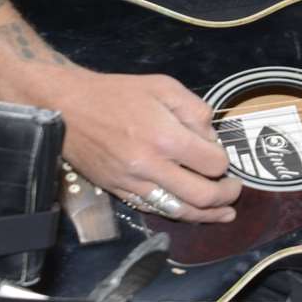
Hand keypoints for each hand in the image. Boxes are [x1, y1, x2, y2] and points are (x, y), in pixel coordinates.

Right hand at [17, 65, 242, 223]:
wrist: (67, 108)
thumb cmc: (117, 93)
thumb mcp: (163, 86)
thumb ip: (194, 111)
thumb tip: (211, 138)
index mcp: (165, 137)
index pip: (212, 164)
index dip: (224, 163)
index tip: (223, 157)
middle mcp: (150, 167)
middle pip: (201, 196)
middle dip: (225, 196)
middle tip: (233, 190)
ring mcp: (133, 184)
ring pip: (178, 211)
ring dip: (207, 215)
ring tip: (224, 213)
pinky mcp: (118, 192)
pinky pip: (154, 210)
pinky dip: (176, 212)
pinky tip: (189, 210)